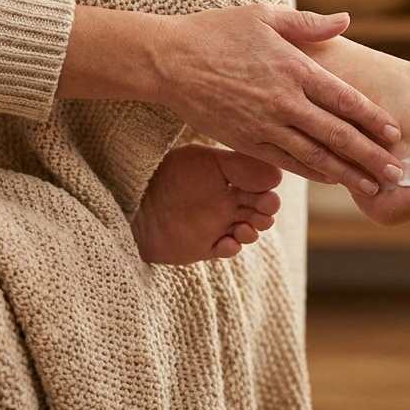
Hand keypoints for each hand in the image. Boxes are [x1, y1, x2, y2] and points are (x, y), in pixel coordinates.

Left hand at [130, 143, 282, 264]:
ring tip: (245, 228)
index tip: (268, 190)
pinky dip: (233, 247)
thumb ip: (239, 164)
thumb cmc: (167, 174)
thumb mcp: (204, 160)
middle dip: (266, 211)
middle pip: (260, 208)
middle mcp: (224, 201)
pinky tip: (227, 242)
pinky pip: (227, 249)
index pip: (260, 183)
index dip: (268, 188)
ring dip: (254, 230)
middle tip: (264, 210)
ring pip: (249, 230)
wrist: (132, 202)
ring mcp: (215, 224)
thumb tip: (276, 172)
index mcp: (227, 177)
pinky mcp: (204, 246)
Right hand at [153, 5, 403, 193]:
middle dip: (369, 156)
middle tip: (396, 173)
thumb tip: (346, 20)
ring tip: (372, 187)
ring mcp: (264, 126)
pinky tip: (332, 180)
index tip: (395, 133)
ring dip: (346, 174)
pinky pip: (287, 163)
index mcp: (293, 68)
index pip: (343, 99)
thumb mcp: (264, 16)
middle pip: (335, 135)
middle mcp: (283, 102)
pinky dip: (312, 173)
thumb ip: (308, 22)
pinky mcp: (246, 142)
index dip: (372, 118)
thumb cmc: (218, 32)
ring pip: (314, 157)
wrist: (169, 62)